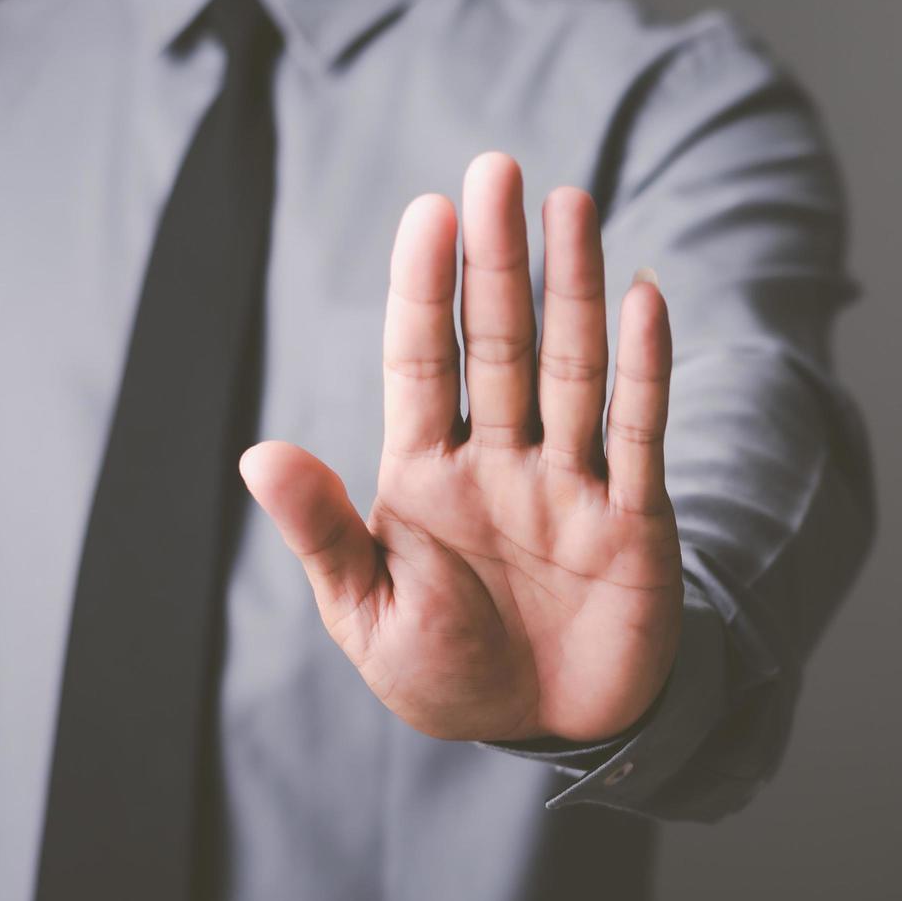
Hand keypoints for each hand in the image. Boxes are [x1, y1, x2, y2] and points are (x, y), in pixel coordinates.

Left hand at [240, 153, 682, 742]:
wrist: (543, 732)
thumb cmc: (446, 672)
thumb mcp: (368, 614)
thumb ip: (324, 533)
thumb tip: (256, 452)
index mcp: (425, 476)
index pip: (422, 362)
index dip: (423, 290)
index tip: (426, 212)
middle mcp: (499, 460)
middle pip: (500, 343)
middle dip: (497, 259)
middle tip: (496, 168)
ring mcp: (569, 482)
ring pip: (573, 367)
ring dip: (573, 288)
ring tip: (568, 203)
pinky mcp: (633, 518)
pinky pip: (640, 431)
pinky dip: (645, 368)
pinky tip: (645, 296)